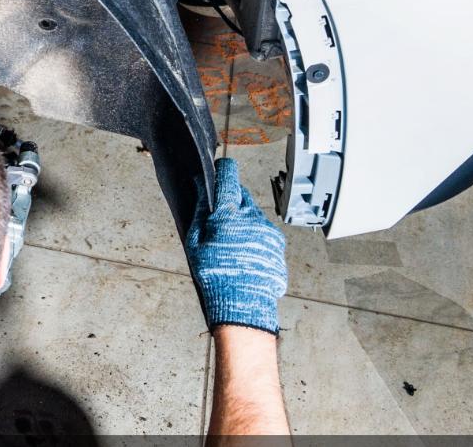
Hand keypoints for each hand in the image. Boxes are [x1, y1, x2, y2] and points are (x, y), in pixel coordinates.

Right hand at [184, 157, 287, 334]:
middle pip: (241, 194)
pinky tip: (244, 252)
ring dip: (242, 219)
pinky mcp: (277, 243)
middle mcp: (252, 216)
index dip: (221, 169)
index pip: (229, 175)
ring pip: (253, 213)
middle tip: (218, 218)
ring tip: (231, 243)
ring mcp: (268, 229)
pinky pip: (263, 230)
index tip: (217, 170)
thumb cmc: (214, 272)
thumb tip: (199, 185)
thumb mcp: (195, 241)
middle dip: (230, 199)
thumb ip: (200, 209)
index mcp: (229, 212)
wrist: (244, 303)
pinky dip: (254, 235)